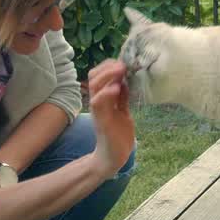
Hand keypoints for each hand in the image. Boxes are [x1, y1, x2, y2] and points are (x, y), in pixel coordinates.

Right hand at [88, 59, 134, 175]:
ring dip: (107, 76)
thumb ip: (122, 98)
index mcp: (103, 99)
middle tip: (122, 65)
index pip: (98, 75)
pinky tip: (117, 88)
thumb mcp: (123, 111)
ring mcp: (99, 111)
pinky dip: (107, 93)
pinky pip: (98, 103)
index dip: (107, 66)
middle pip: (93, 77)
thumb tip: (125, 81)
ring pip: (94, 87)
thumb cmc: (118, 135)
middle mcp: (98, 103)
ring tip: (120, 71)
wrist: (114, 157)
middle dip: (107, 67)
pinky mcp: (102, 121)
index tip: (121, 62)